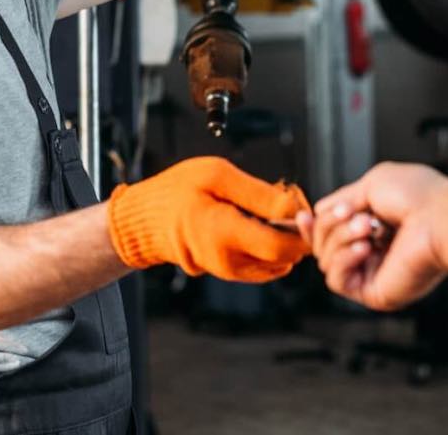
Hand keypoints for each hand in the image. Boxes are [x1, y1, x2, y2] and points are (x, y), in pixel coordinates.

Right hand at [107, 156, 310, 282]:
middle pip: (287, 256)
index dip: (301, 227)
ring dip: (283, 236)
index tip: (298, 202)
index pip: (284, 247)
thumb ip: (259, 193)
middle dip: (295, 230)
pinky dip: (270, 244)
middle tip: (285, 198)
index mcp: (225, 234)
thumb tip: (295, 208)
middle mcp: (230, 262)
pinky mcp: (231, 273)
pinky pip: (266, 263)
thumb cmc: (177, 192)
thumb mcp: (217, 175)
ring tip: (266, 207)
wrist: (147, 220)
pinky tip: (256, 221)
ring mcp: (231, 272)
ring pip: (279, 261)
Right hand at [295, 162, 447, 310]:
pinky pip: (337, 280)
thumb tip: (318, 212)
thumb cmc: (420, 198)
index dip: (313, 226)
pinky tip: (364, 248)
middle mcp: (374, 252)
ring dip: (340, 238)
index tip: (304, 216)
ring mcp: (374, 272)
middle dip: (331, 225)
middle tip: (355, 213)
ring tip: (368, 226)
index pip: (332, 234)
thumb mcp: (371, 185)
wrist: (441, 217)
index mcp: (375, 228)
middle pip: (322, 245)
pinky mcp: (374, 292)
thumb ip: (341, 200)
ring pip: (326, 261)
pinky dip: (344, 260)